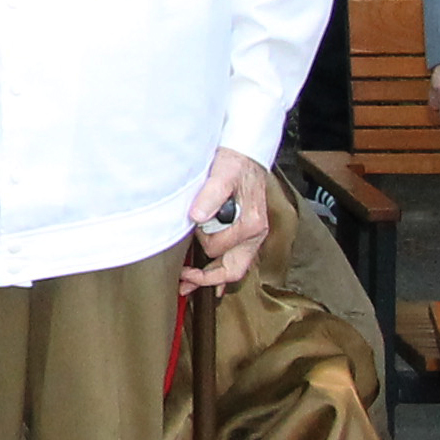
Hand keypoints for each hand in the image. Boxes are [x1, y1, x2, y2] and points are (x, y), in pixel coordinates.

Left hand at [180, 151, 268, 292]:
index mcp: (251, 224)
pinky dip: (221, 271)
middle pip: (234, 270)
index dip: (201, 244)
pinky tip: (212, 285)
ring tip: (188, 284)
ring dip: (212, 277)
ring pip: (234, 268)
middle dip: (208, 279)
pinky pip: (236, 260)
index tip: (186, 241)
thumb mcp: (222, 174)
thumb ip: (211, 195)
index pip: (219, 248)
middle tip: (184, 282)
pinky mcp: (245, 233)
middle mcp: (255, 234)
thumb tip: (196, 217)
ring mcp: (251, 236)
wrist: (246, 155)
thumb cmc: (236, 163)